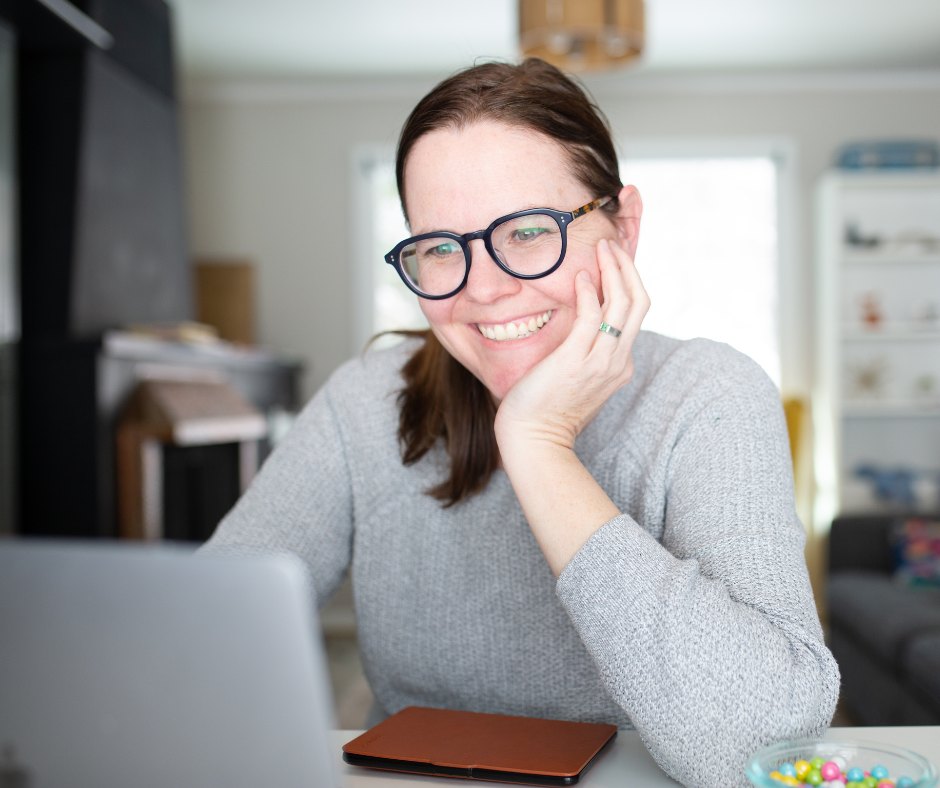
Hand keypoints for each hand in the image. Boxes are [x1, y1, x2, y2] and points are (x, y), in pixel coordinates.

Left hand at [494, 238, 650, 453]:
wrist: (534, 439)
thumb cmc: (546, 409)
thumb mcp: (578, 377)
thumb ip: (586, 352)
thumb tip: (581, 324)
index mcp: (620, 364)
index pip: (635, 312)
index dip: (629, 281)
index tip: (614, 259)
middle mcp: (617, 362)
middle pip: (639, 303)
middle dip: (628, 267)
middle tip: (611, 243)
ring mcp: (600, 362)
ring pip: (622, 305)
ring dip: (613, 270)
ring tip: (601, 248)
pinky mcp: (575, 361)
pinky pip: (592, 317)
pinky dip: (588, 292)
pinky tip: (580, 276)